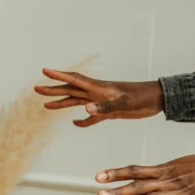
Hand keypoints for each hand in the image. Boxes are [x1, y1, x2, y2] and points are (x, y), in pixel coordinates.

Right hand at [36, 69, 164, 126]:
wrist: (158, 100)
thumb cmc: (142, 98)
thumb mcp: (125, 103)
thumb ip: (105, 107)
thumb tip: (85, 110)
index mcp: (99, 88)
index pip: (74, 80)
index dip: (59, 76)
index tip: (44, 71)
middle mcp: (97, 93)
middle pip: (70, 90)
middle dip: (53, 89)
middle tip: (36, 89)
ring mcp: (102, 102)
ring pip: (77, 102)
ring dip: (62, 103)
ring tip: (46, 105)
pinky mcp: (110, 112)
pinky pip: (92, 117)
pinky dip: (83, 121)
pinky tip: (76, 123)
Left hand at [96, 150, 194, 194]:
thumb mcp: (180, 165)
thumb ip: (163, 173)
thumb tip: (146, 177)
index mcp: (164, 170)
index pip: (135, 170)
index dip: (116, 173)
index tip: (98, 177)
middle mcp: (168, 180)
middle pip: (139, 185)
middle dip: (118, 192)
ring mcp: (179, 193)